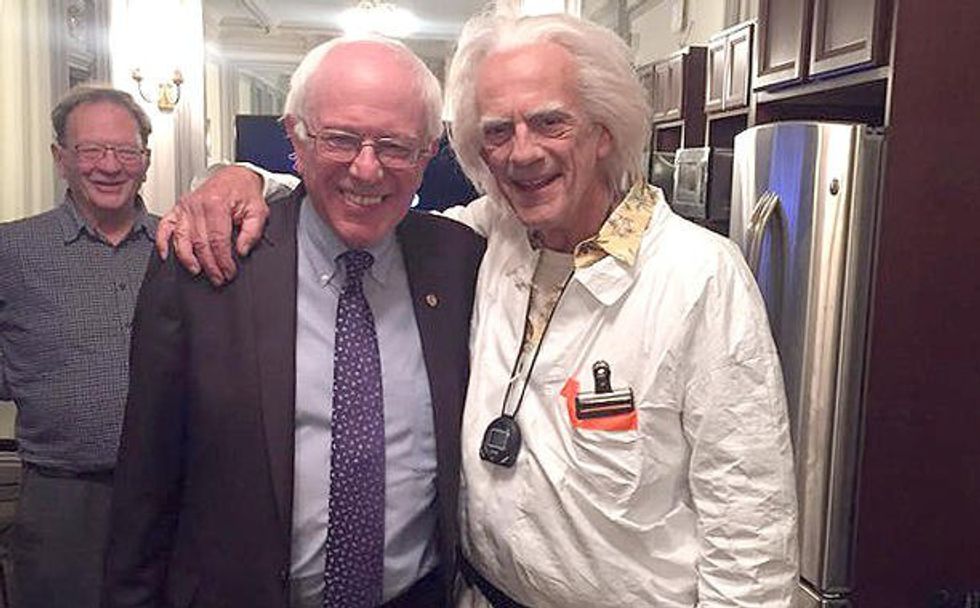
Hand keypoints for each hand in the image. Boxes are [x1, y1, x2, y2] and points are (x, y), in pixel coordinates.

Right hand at [156, 165, 268, 284]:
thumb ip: (252, 232)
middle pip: (199, 243)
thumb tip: (242, 251)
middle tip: (218, 278)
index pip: (217, 240)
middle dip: (209, 265)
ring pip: (182, 239)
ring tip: (197, 271)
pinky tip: (165, 255)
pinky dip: (162, 242)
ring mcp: (185, 207)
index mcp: (217, 204)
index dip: (223, 260)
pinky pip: (165, 226)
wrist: (234, 177)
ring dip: (188, 259)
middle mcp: (197, 205)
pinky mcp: (178, 209)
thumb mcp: (258, 211)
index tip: (228, 272)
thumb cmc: (244, 192)